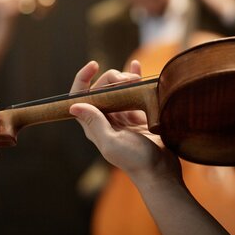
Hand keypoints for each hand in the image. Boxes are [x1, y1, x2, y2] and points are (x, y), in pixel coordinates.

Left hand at [69, 60, 180, 182]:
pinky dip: (134, 77)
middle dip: (112, 77)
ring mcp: (121, 114)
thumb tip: (73, 106)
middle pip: (101, 88)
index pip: (79, 97)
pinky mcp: (138, 113)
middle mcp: (105, 118)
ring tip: (137, 79)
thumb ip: (94, 123)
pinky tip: (136, 67)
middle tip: (128, 80)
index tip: (94, 65)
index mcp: (93, 125)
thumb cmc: (136, 160)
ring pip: (117, 86)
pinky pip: (133, 90)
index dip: (82, 78)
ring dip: (125, 77)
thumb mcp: (111, 142)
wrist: (161, 170)